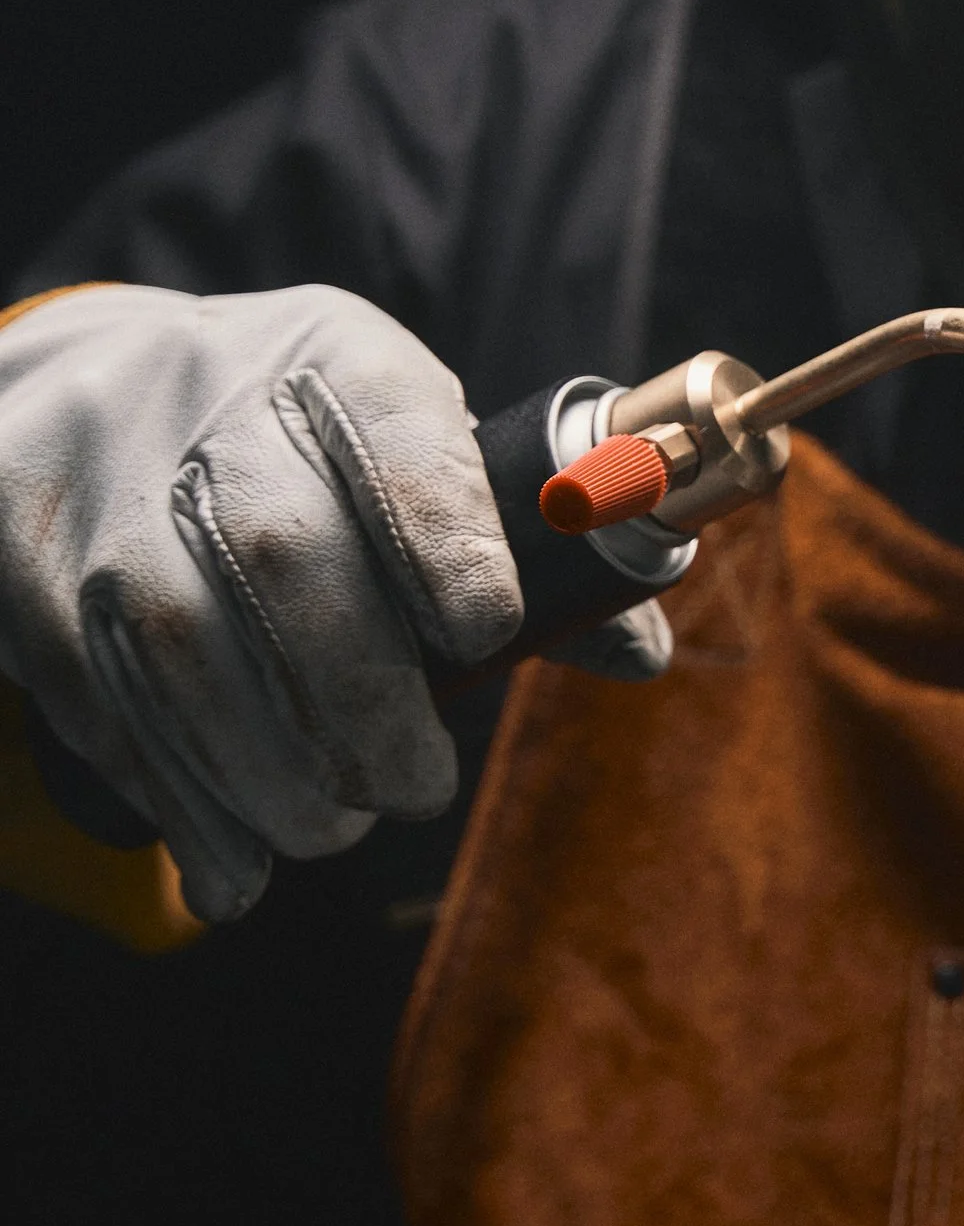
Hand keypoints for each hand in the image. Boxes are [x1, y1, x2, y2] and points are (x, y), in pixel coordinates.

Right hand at [0, 284, 526, 922]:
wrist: (79, 392)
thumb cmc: (294, 441)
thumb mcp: (404, 439)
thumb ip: (521, 545)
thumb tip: (640, 649)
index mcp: (334, 359)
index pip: (395, 427)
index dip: (446, 535)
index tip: (483, 634)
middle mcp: (206, 406)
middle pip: (282, 550)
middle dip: (363, 697)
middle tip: (415, 785)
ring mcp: (102, 492)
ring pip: (178, 641)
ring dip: (270, 770)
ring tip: (335, 826)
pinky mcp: (29, 577)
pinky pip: (102, 704)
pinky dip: (181, 802)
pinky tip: (237, 866)